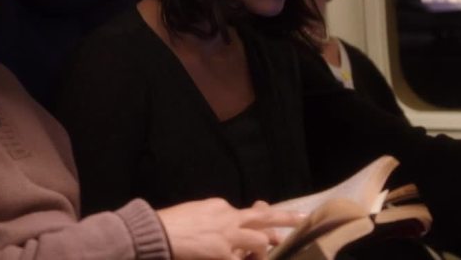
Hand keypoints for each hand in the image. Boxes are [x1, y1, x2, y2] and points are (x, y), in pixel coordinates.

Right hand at [157, 198, 302, 259]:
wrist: (158, 231)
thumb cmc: (170, 223)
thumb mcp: (194, 213)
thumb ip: (210, 218)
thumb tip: (214, 226)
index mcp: (220, 206)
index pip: (246, 213)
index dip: (259, 218)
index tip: (266, 221)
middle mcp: (229, 217)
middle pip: (263, 216)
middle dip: (285, 217)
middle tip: (303, 219)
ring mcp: (229, 236)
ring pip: (259, 240)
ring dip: (264, 248)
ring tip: (271, 251)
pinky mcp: (224, 253)